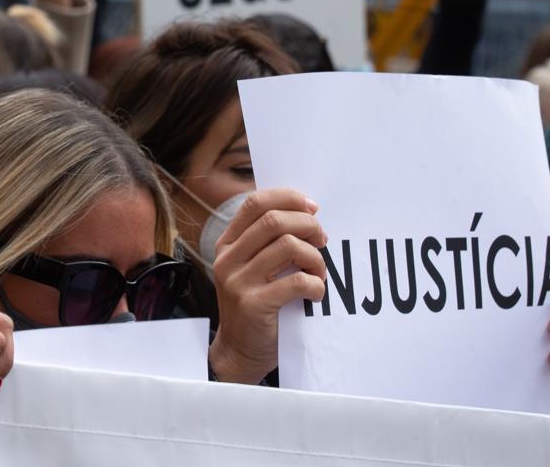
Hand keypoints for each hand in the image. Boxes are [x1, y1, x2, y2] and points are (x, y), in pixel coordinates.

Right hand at [208, 189, 326, 384]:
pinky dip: (316, 285)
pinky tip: (316, 294)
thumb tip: (308, 215)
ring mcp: (238, 281)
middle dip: (308, 225)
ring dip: (315, 257)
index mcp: (227, 244)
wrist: (239, 351)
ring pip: (288, 246)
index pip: (255, 203)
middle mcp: (228, 258)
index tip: (312, 208)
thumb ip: (267, 243)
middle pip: (274, 220)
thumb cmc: (256, 306)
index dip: (288, 198)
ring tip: (319, 272)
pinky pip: (297, 281)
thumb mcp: (251, 268)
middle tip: (322, 241)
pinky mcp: (254, 304)